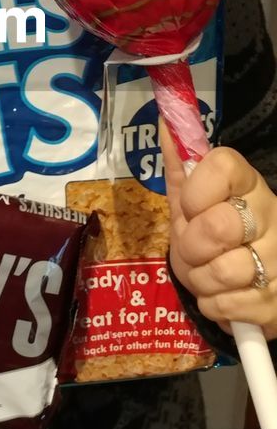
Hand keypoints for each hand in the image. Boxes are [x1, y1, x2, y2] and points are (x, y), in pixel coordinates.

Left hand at [162, 122, 276, 339]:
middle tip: (195, 250)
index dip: (197, 190)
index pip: (224, 165)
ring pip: (224, 271)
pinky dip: (213, 305)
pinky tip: (222, 295)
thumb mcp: (191, 204)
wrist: (245, 290)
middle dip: (191, 246)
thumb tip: (164, 123)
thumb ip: (181, 167)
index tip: (190, 207)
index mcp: (249, 185)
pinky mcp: (276, 300)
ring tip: (208, 275)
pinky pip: (227, 305)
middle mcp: (271, 215)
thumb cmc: (211, 241)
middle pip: (218, 226)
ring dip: (201, 279)